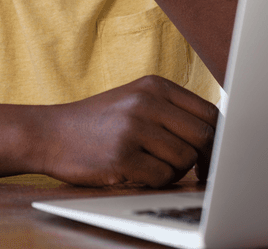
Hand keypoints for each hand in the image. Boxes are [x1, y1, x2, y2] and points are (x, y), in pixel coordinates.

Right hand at [37, 75, 218, 187]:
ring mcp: (133, 129)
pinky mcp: (121, 157)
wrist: (50, 133)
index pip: (209, 112)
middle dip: (203, 158)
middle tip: (194, 170)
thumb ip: (171, 110)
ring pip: (184, 160)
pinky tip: (138, 173)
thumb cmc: (98, 122)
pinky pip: (162, 178)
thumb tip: (217, 135)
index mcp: (155, 85)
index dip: (218, 137)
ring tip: (152, 165)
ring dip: (175, 171)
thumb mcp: (135, 100)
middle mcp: (146, 102)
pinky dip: (156, 181)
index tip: (211, 153)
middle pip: (203, 137)